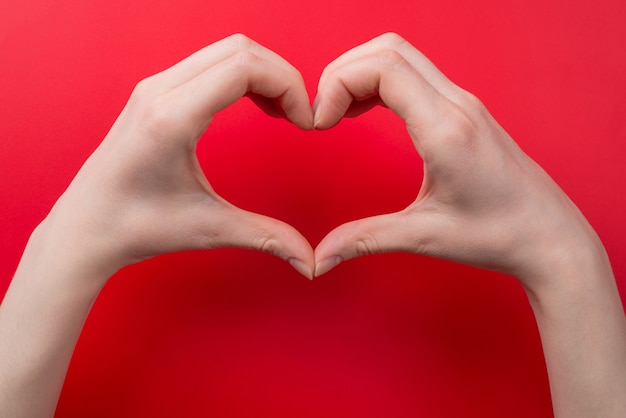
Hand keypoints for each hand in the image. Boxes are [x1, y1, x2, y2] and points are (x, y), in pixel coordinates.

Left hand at [41, 34, 314, 279]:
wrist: (86, 228)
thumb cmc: (136, 227)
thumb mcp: (208, 230)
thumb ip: (266, 236)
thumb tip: (309, 261)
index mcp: (171, 118)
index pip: (244, 66)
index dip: (288, 86)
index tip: (304, 123)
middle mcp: (159, 91)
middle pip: (240, 49)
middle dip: (282, 76)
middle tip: (298, 116)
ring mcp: (154, 87)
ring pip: (226, 50)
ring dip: (263, 74)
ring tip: (281, 111)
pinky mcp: (154, 92)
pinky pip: (209, 63)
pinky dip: (242, 76)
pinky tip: (255, 105)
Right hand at [312, 33, 602, 290]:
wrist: (548, 235)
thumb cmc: (497, 235)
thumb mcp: (423, 237)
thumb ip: (364, 239)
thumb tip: (320, 258)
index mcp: (445, 129)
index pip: (382, 67)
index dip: (337, 84)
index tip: (320, 124)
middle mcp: (456, 104)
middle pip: (387, 49)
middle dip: (341, 72)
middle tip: (323, 114)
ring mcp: (463, 102)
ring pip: (400, 54)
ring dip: (360, 73)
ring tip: (338, 112)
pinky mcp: (464, 109)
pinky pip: (414, 73)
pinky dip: (379, 81)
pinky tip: (365, 111)